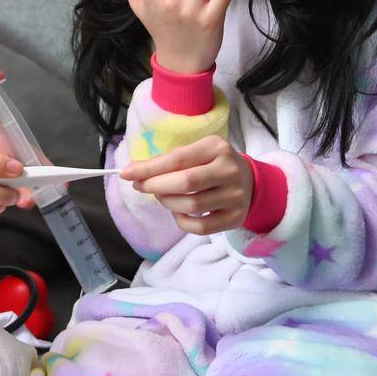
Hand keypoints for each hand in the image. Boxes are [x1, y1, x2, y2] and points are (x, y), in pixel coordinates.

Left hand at [119, 135, 251, 234]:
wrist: (250, 182)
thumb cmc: (212, 164)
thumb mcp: (196, 153)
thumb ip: (168, 161)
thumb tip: (134, 171)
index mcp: (216, 148)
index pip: (178, 159)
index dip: (149, 168)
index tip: (126, 173)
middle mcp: (229, 171)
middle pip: (185, 183)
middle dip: (155, 186)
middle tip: (142, 186)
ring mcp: (235, 196)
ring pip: (191, 206)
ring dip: (168, 203)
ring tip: (163, 196)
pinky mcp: (235, 218)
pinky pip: (200, 227)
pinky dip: (181, 221)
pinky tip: (178, 212)